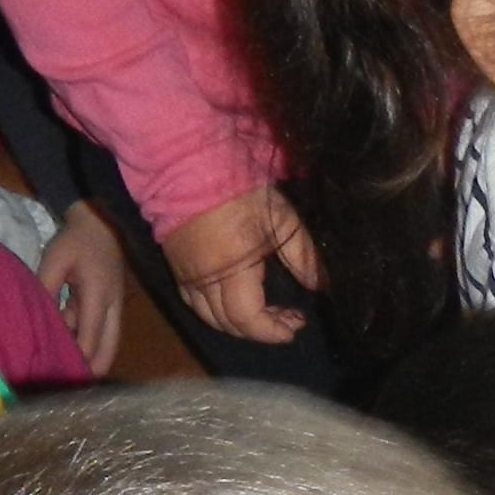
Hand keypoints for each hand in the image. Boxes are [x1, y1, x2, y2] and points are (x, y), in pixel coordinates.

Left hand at [36, 201, 128, 373]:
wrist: (101, 221)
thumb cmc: (75, 241)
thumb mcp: (54, 261)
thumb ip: (46, 289)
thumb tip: (38, 317)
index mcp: (99, 297)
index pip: (90, 336)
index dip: (80, 358)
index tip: (66, 376)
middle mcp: (113, 307)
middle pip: (109, 348)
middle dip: (94, 368)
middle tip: (77, 386)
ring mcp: (115, 307)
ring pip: (109, 342)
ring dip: (93, 356)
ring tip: (74, 372)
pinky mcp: (112, 305)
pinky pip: (104, 330)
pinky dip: (91, 341)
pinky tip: (73, 348)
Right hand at [160, 185, 319, 343]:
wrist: (187, 163)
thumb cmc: (239, 188)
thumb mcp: (281, 219)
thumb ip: (302, 256)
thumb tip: (318, 286)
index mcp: (231, 268)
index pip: (248, 318)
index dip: (273, 331)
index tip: (296, 324)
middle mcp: (203, 278)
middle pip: (229, 324)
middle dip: (261, 330)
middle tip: (288, 319)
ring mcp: (185, 274)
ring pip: (209, 317)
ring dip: (239, 324)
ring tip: (266, 315)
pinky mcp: (176, 266)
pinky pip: (194, 302)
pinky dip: (216, 312)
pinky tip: (236, 303)